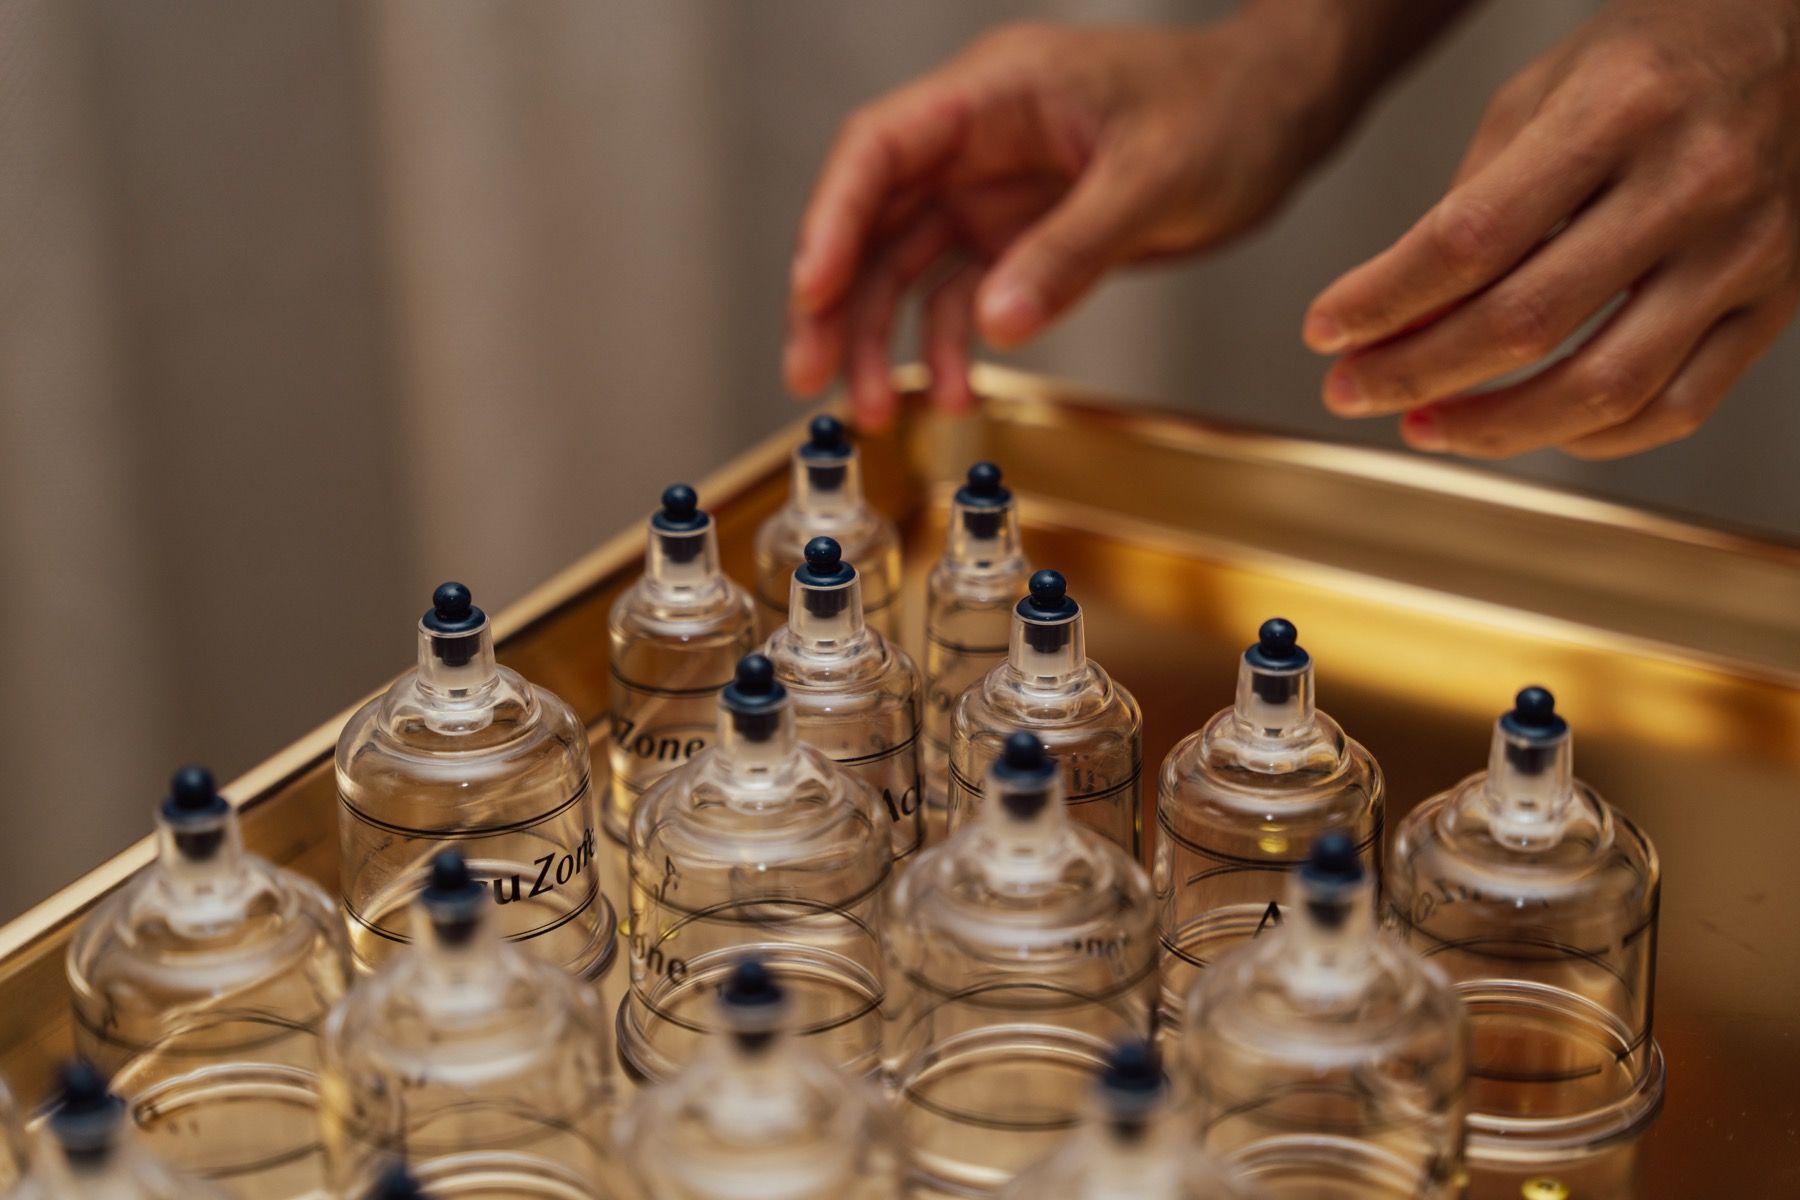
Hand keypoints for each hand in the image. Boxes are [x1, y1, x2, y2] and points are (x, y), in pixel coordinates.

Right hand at [784, 18, 1354, 428]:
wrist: (1277, 115)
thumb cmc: (1226, 110)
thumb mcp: (1155, 179)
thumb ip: (1073, 251)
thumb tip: (999, 321)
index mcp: (994, 94)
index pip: (880, 150)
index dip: (833, 220)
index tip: (813, 291)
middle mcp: (976, 142)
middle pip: (872, 218)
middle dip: (836, 299)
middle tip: (812, 373)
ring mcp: (990, 192)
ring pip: (905, 266)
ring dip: (883, 338)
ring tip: (874, 406)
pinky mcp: (1016, 237)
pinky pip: (961, 296)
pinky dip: (952, 346)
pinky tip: (955, 392)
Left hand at [1305, 0, 1799, 459]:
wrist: (1794, 38)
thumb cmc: (1652, 62)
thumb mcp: (1541, 94)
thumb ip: (1466, 207)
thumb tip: (1387, 321)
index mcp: (1619, 112)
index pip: (1470, 239)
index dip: (1382, 299)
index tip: (1325, 330)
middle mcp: (1692, 184)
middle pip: (1525, 321)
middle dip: (1414, 372)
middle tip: (1350, 389)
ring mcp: (1744, 252)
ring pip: (1602, 388)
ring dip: (1492, 428)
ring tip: (1422, 425)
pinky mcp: (1776, 305)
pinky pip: (1675, 407)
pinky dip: (1586, 438)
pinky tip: (1525, 428)